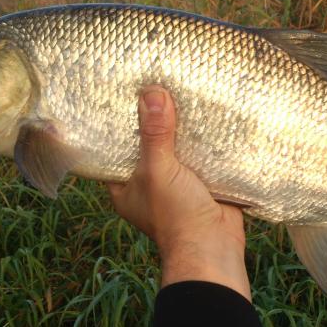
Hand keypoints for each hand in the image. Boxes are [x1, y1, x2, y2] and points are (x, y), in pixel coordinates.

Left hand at [106, 86, 250, 300]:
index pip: (113, 148)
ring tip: (179, 85)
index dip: (115, 122)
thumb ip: (154, 133)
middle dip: (153, 118)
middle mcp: (148, 182)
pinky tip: (207, 110)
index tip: (119, 92)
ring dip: (180, 126)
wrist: (214, 248)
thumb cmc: (176, 215)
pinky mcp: (202, 181)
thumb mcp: (158, 170)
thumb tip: (151, 93)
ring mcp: (176, 182)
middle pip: (147, 142)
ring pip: (176, 147)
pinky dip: (204, 138)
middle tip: (152, 79)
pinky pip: (200, 154)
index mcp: (125, 184)